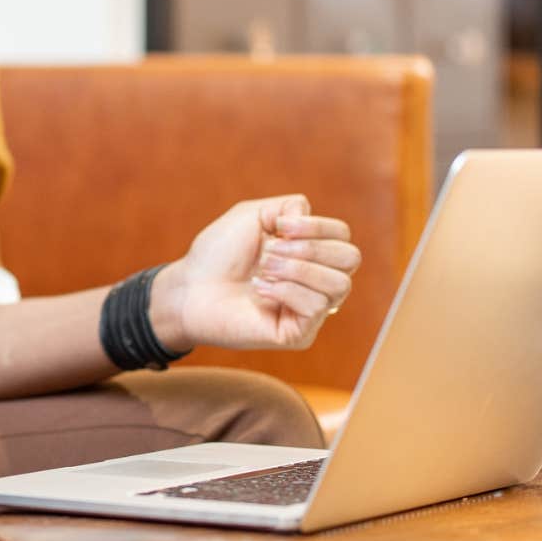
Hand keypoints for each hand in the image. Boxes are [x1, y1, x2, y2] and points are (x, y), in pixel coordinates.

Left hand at [148, 196, 360, 352]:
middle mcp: (316, 280)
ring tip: (263, 270)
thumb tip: (310, 217)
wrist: (190, 287)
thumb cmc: (218, 253)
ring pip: (339, 285)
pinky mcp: (299, 333)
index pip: (343, 236)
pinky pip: (316, 307)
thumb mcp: (253, 215)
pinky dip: (285, 290)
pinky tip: (259, 289)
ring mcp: (310, 309)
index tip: (279, 226)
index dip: (318, 226)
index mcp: (310, 252)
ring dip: (296, 269)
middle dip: (310, 248)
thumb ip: (287, 207)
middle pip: (351, 258)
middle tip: (270, 251)